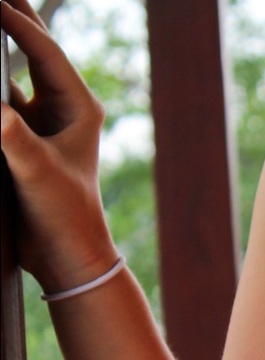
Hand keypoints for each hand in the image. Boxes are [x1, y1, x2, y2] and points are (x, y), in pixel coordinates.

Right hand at [0, 0, 116, 289]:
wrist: (67, 254)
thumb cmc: (66, 215)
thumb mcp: (37, 172)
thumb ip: (11, 137)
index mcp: (79, 107)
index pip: (43, 49)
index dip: (12, 19)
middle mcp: (63, 108)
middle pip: (30, 48)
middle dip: (7, 16)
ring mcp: (41, 120)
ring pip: (9, 70)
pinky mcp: (21, 136)